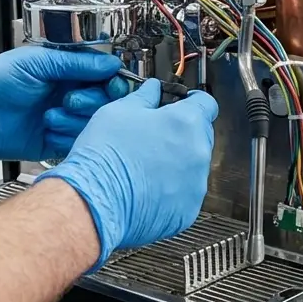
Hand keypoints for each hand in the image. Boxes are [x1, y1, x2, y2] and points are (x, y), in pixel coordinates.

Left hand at [0, 46, 124, 164]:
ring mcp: (63, 118)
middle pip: (105, 102)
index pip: (105, 76)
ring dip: (74, 120)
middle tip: (69, 99)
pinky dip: (66, 136)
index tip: (111, 85)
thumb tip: (110, 63)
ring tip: (50, 115)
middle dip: (91, 101)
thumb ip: (76, 62)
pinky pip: (77, 142)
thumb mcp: (37, 62)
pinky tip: (47, 129)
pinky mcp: (56, 141)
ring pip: (93, 124)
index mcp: (67, 71)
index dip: (112, 82)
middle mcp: (68, 94)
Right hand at [37, 79, 217, 266]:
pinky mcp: (188, 211)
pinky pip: (186, 195)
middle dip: (183, 134)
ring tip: (145, 168)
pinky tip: (147, 189)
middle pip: (201, 136)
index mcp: (186, 123)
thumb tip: (152, 90)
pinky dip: (172, 192)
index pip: (207, 104)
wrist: (95, 202)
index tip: (183, 105)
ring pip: (193, 167)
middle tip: (155, 138)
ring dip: (178, 164)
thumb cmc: (105, 156)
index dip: (193, 102)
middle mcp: (198, 153)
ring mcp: (196, 185)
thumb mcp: (119, 111)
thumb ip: (144, 97)